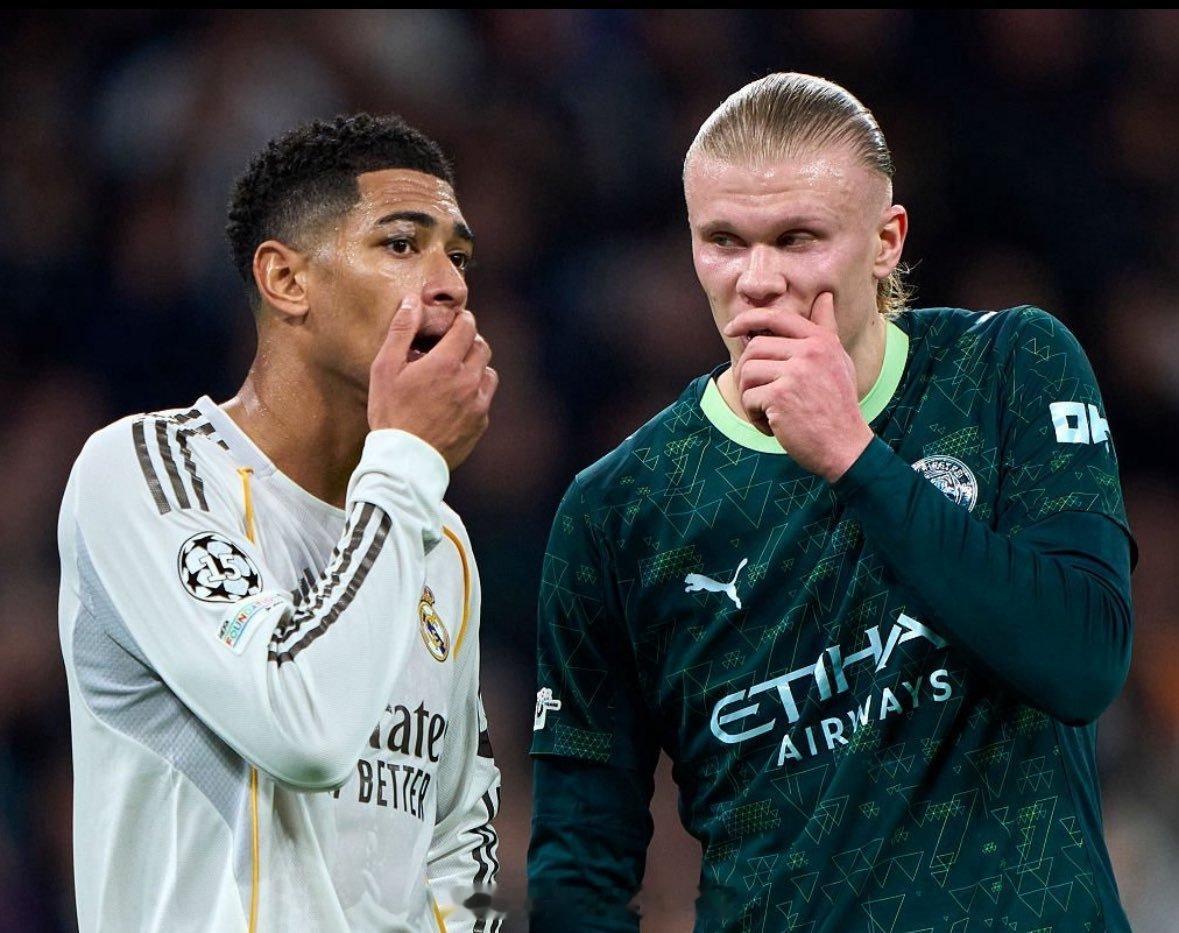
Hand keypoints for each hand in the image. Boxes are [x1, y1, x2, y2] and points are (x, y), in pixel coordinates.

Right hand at [368, 296, 498, 469]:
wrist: (405, 460)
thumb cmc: (390, 413)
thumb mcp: (385, 369)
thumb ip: (400, 331)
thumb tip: (411, 302)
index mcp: (446, 363)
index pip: (467, 327)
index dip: (461, 320)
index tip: (453, 322)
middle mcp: (468, 381)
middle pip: (482, 347)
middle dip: (469, 341)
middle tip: (453, 345)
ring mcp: (477, 404)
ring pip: (488, 373)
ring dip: (476, 366)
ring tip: (456, 372)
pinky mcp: (480, 424)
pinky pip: (485, 399)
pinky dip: (475, 393)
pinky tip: (456, 399)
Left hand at [724, 292, 872, 481]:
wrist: (845, 445)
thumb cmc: (838, 405)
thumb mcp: (838, 361)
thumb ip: (826, 329)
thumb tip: (824, 296)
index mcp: (821, 340)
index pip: (776, 318)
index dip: (748, 319)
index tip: (731, 330)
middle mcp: (809, 351)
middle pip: (754, 348)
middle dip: (747, 373)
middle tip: (757, 395)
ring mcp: (795, 373)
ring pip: (747, 372)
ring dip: (749, 396)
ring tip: (767, 412)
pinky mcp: (781, 396)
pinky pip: (748, 398)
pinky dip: (754, 416)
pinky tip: (772, 426)